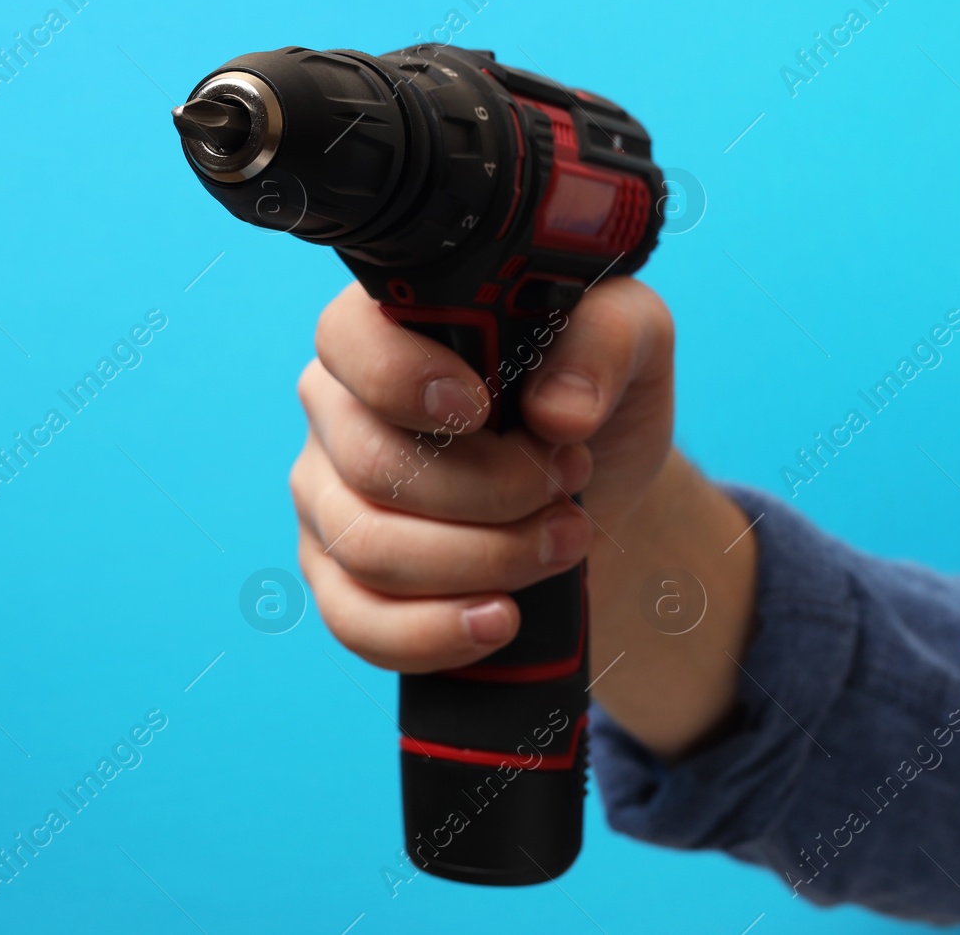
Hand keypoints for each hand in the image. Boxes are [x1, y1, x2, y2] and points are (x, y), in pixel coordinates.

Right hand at [289, 279, 758, 757]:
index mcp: (387, 327)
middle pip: (372, 466)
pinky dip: (432, 633)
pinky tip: (501, 619)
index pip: (348, 340)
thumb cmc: (595, 394)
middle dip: (488, 493)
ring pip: (368, 549)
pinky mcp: (340, 578)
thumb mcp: (630, 340)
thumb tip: (558, 412)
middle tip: (566, 487)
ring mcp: (328, 497)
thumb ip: (603, 342)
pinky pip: (355, 623)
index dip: (405, 381)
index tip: (483, 411)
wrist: (599, 487)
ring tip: (564, 543)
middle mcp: (338, 407)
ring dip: (483, 560)